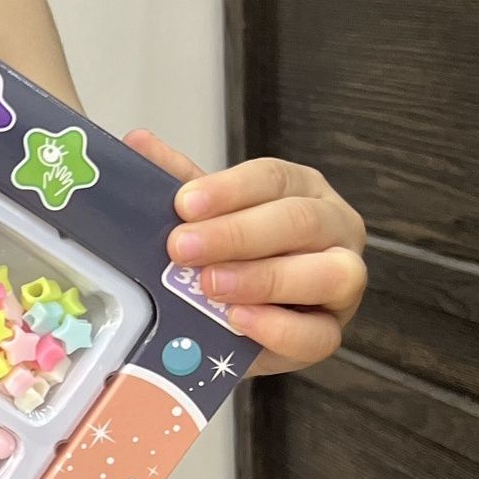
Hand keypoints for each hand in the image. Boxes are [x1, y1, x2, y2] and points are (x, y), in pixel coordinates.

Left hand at [124, 130, 366, 376]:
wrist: (233, 318)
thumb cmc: (228, 255)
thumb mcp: (202, 218)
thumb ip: (176, 182)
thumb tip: (137, 142)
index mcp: (299, 189)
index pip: (273, 178)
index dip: (229, 189)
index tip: (184, 203)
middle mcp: (332, 227)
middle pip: (299, 220)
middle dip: (237, 234)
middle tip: (182, 248)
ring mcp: (341, 280)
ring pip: (328, 274)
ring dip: (263, 279)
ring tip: (209, 285)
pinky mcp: (330, 331)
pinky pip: (319, 335)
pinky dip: (277, 328)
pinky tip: (238, 320)